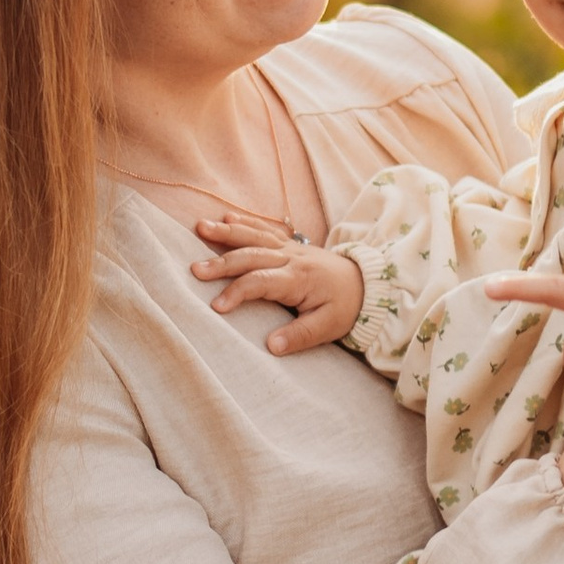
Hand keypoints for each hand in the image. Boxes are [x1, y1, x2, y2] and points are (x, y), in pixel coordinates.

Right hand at [191, 211, 364, 356]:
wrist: (368, 284)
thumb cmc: (346, 307)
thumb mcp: (329, 327)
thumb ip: (300, 336)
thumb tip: (272, 346)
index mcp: (299, 279)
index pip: (262, 282)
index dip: (238, 292)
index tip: (216, 306)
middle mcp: (292, 258)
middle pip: (251, 255)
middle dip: (222, 262)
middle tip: (195, 269)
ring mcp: (291, 247)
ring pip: (254, 236)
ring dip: (227, 232)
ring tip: (200, 228)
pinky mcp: (291, 244)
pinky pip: (264, 229)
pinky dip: (245, 222)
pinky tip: (225, 218)